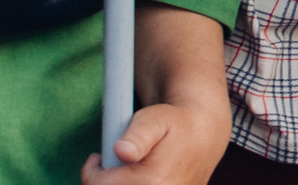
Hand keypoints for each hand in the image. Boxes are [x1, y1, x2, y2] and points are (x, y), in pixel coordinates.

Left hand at [80, 96, 229, 184]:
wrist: (205, 134)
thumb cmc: (175, 124)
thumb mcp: (154, 120)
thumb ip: (136, 136)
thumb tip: (121, 151)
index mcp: (151, 180)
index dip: (92, 171)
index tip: (97, 158)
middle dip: (106, 181)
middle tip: (113, 164)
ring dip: (119, 184)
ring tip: (127, 170)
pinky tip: (143, 177)